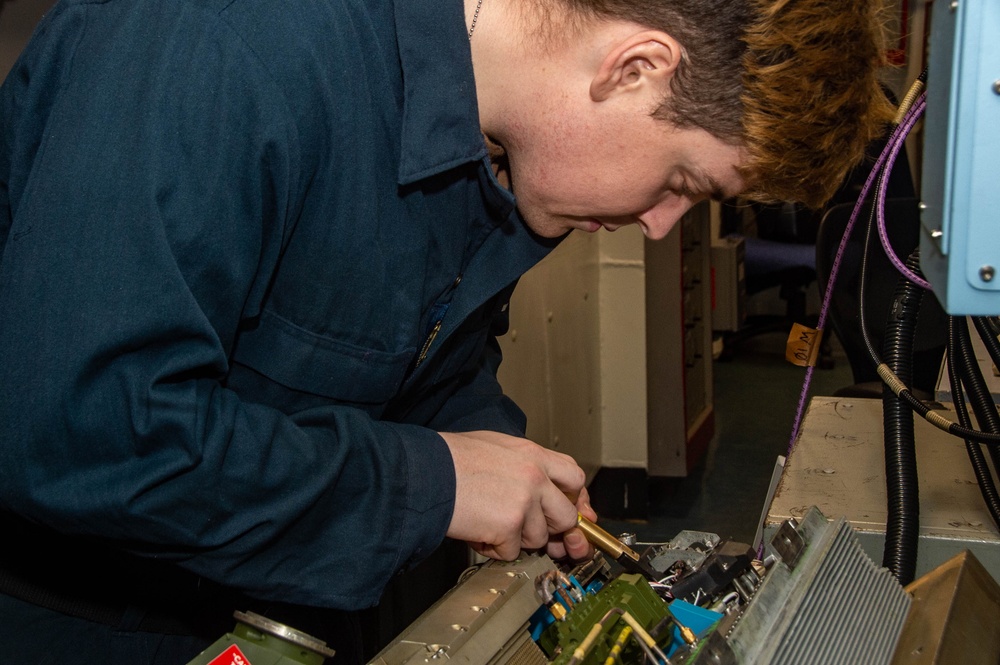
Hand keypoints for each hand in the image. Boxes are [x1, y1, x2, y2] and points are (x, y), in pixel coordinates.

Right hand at [440, 430, 596, 561]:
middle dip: (552, 530)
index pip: (574, 478)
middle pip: (566, 516)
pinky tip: (478, 531)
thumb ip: (525, 466)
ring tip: (489, 522)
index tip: (570, 513)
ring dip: (515, 539)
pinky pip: (512, 551)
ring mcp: (524, 502)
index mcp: (533, 454)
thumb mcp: (496, 448)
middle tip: (534, 533)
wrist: (424, 471)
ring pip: (538, 538)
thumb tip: (542, 491)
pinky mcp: (509, 526)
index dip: (574, 500)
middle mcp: (535, 476)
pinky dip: (494, 548)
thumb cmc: (450, 459)